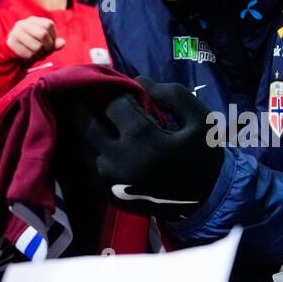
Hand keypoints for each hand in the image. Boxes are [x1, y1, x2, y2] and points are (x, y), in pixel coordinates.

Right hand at [5, 15, 65, 61]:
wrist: (13, 53)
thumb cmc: (32, 46)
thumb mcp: (45, 44)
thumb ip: (54, 43)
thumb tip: (63, 43)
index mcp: (33, 20)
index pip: (49, 25)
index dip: (52, 37)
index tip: (50, 44)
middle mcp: (23, 23)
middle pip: (42, 34)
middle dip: (47, 48)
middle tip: (45, 53)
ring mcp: (15, 32)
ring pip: (36, 46)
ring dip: (39, 55)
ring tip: (36, 55)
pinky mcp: (10, 42)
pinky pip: (27, 54)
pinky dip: (31, 59)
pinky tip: (28, 57)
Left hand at [66, 75, 224, 219]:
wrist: (207, 201)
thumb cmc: (205, 156)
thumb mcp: (200, 118)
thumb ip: (170, 93)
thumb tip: (136, 80)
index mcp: (142, 138)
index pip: (113, 103)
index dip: (117, 92)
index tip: (124, 92)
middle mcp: (118, 159)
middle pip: (83, 122)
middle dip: (80, 103)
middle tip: (77, 90)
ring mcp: (108, 179)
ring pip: (77, 145)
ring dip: (75, 128)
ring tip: (76, 113)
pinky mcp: (105, 194)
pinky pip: (81, 168)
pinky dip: (79, 151)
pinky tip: (83, 140)